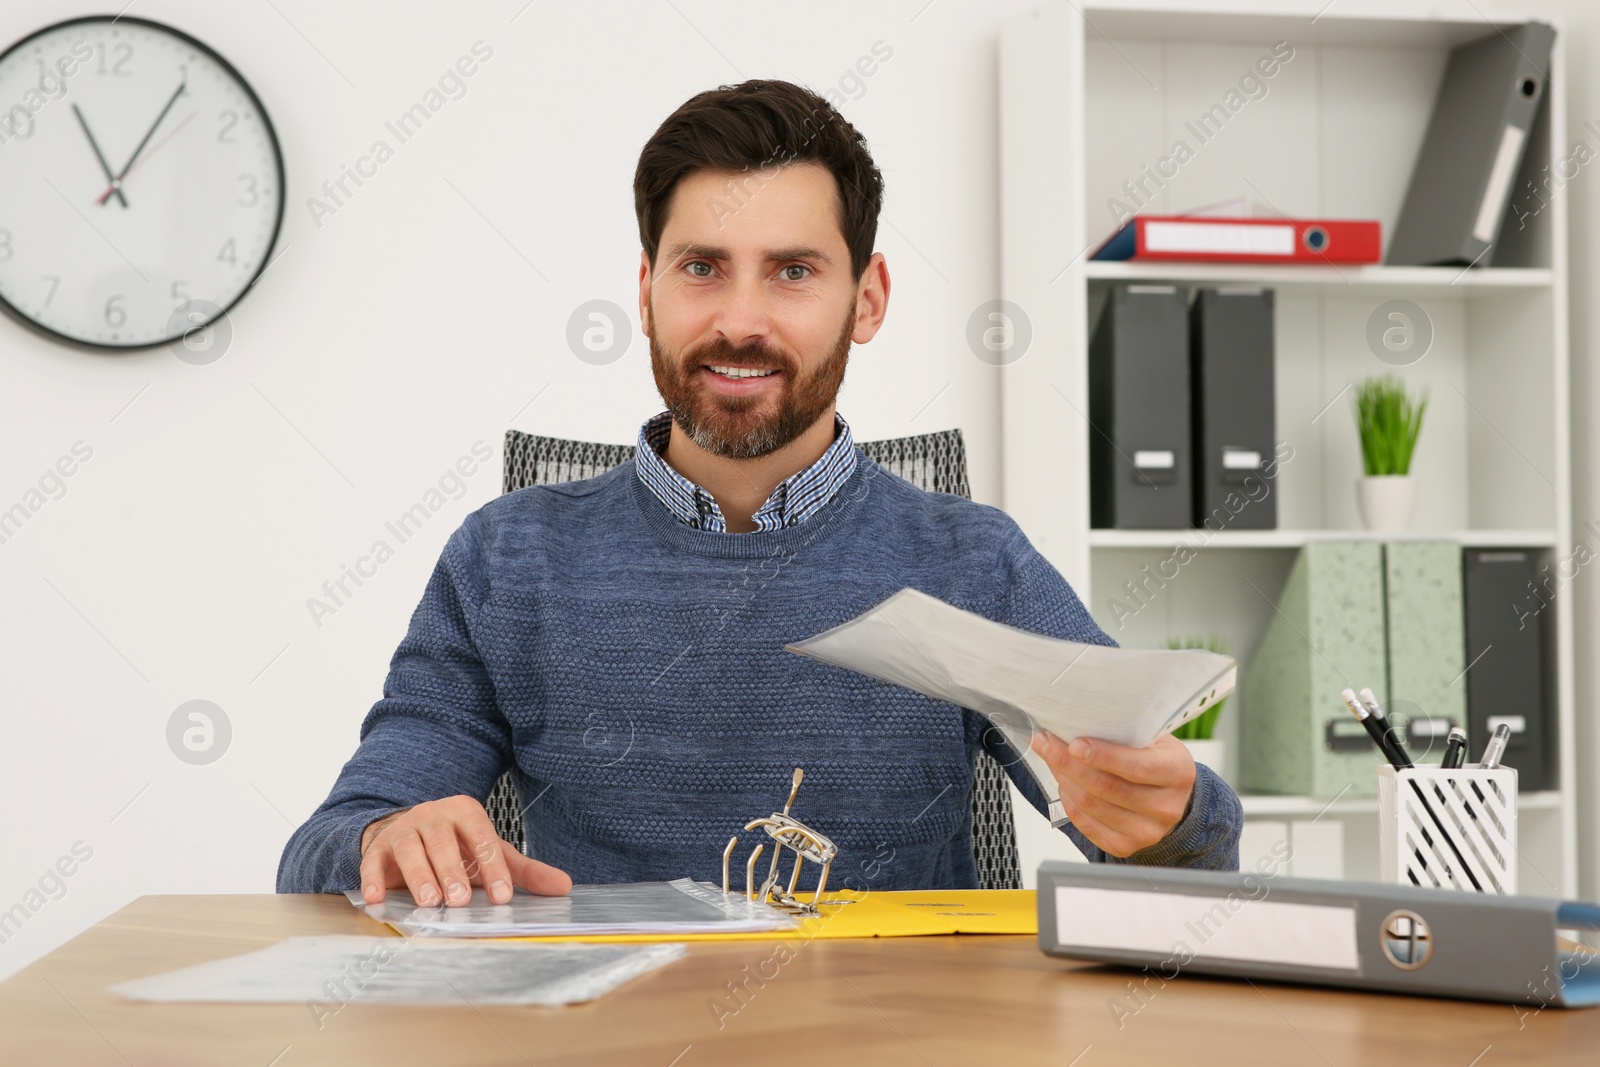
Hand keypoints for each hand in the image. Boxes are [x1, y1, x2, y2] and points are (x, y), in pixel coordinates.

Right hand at [358, 794, 570, 906]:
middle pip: (443, 840)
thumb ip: (523, 871)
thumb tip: (564, 886)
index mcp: (465, 812)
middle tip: (461, 900)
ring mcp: (403, 829)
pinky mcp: (378, 847)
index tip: (502, 896)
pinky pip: (373, 861)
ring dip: (419, 875)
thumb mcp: (490, 855)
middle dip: (452, 870)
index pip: (482, 837)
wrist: (409, 835)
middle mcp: (433, 815)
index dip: (493, 866)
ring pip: (409, 848)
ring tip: (429, 902)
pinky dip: (373, 878)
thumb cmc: (456, 848)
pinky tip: (377, 898)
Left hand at [1030, 731, 1195, 857]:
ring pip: (1091, 806)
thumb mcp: (1155, 740)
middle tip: (1045, 743)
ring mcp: (1146, 831)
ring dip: (1064, 779)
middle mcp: (1165, 807)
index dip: (1102, 755)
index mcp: (1177, 773)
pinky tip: (1063, 782)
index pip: (1136, 766)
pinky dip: (1068, 801)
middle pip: (1106, 787)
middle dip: (1068, 763)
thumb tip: (1079, 723)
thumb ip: (1126, 734)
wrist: (1174, 799)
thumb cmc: (1158, 762)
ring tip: (1051, 758)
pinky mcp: (1126, 846)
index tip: (1074, 743)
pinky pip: (1086, 824)